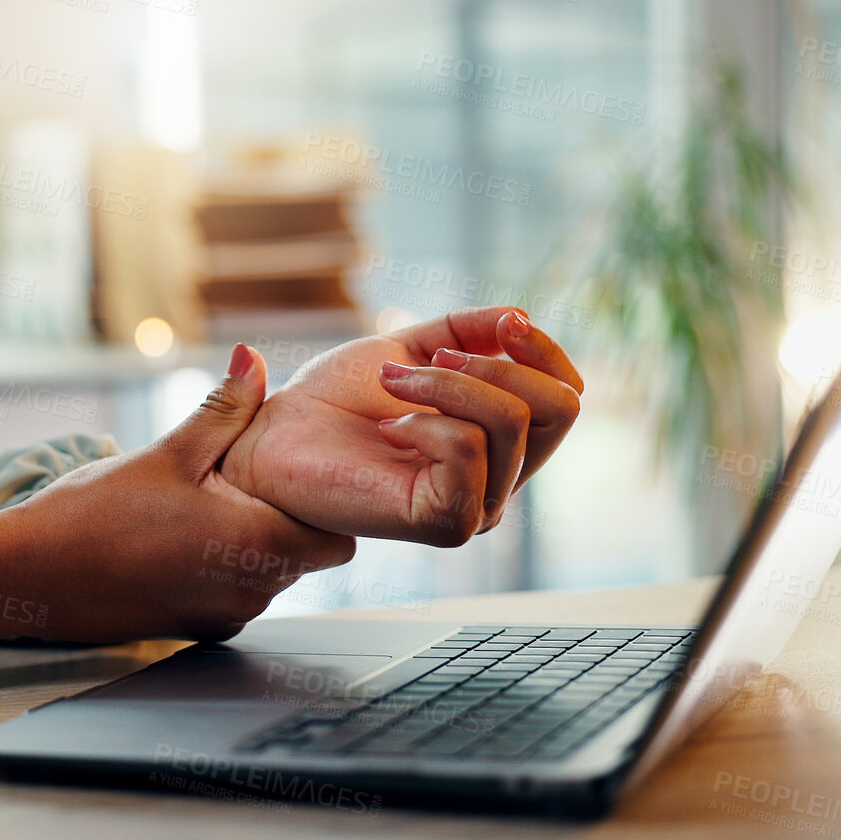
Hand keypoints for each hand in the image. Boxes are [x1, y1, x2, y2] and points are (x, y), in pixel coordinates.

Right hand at [0, 343, 356, 641]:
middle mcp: (251, 592)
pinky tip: (175, 540)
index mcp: (257, 546)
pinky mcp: (195, 629)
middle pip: (306, 557)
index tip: (290, 475)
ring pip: (269, 576)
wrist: (29, 576)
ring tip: (201, 506)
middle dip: (286, 518)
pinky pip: (231, 594)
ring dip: (250, 543)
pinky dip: (218, 568)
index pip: (338, 539)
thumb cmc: (92, 515)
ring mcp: (223, 615)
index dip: (322, 505)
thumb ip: (224, 409)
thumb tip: (255, 361)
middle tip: (240, 481)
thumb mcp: (167, 452)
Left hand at [218, 306, 583, 546]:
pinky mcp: (446, 523)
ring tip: (390, 388)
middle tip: (431, 361)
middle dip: (496, 365)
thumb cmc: (335, 401)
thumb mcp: (409, 349)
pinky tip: (386, 430)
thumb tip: (519, 316)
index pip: (568, 397)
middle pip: (560, 408)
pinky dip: (426, 422)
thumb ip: (468, 332)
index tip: (505, 324)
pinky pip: (469, 450)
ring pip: (510, 420)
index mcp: (500, 442)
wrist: (272, 440)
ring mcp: (478, 507)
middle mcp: (500, 480)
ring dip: (443, 384)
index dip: (546, 351)